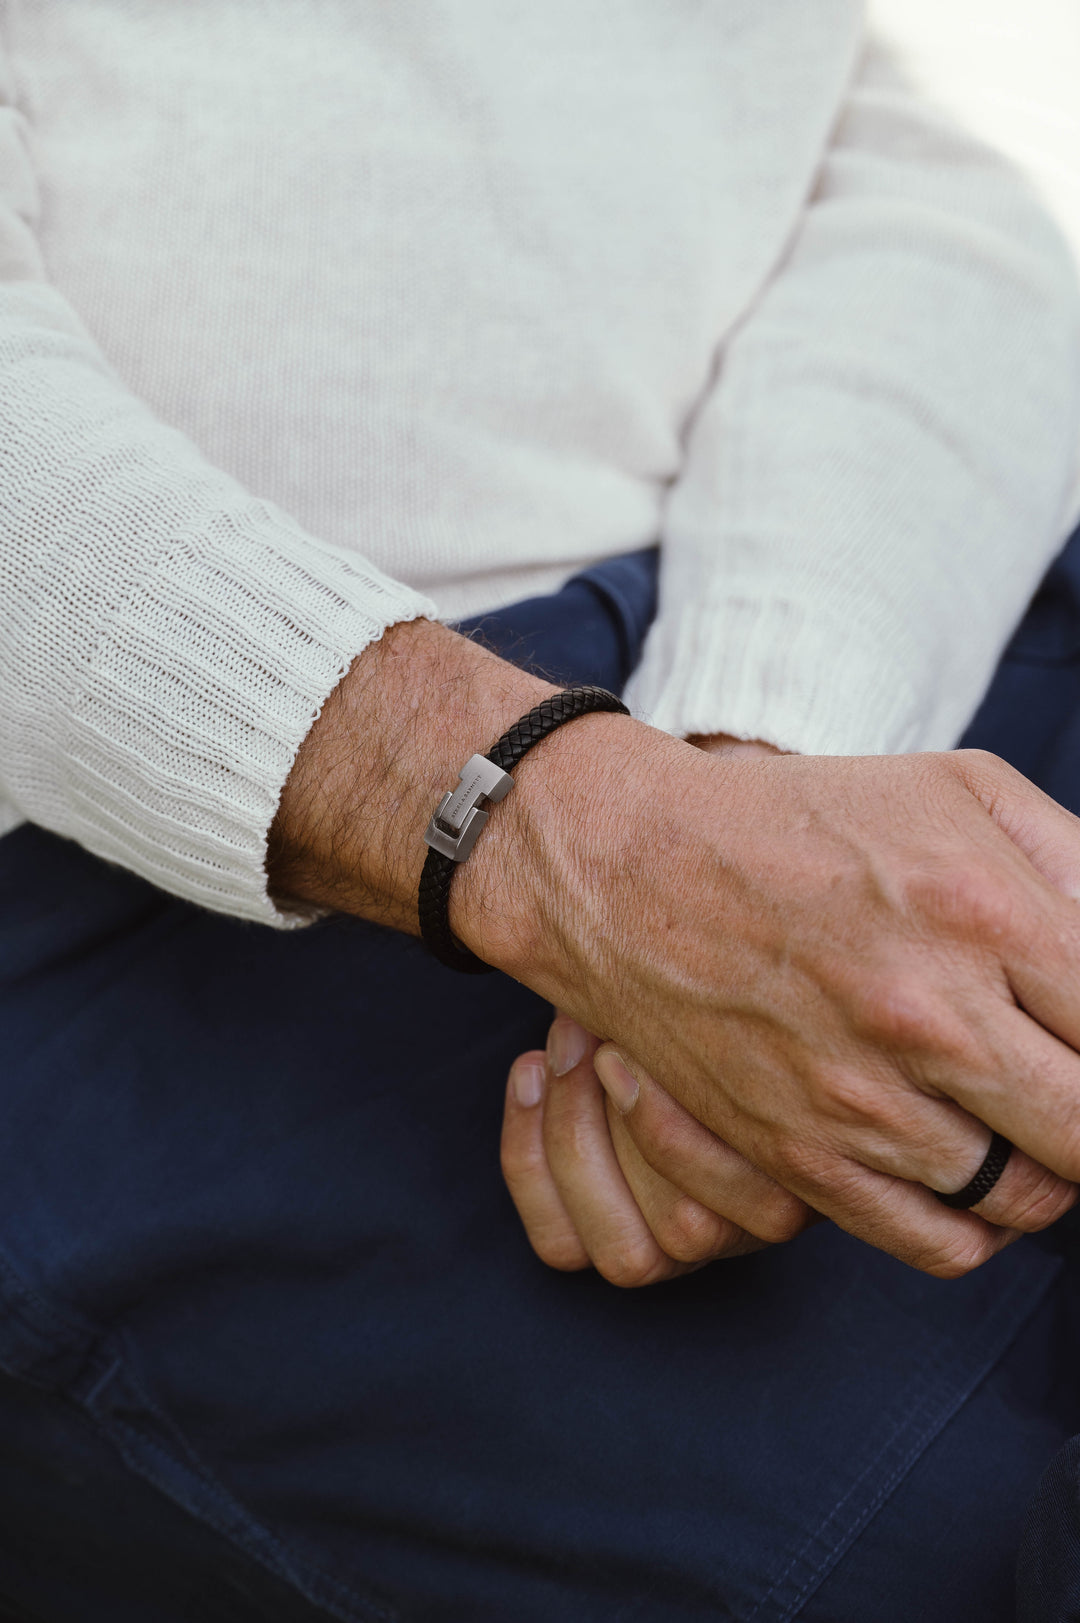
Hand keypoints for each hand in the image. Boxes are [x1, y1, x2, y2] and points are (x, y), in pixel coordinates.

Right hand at [270, 622, 1078, 1277]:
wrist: (628, 871)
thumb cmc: (800, 820)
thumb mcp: (958, 788)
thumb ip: (1078, 864)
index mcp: (982, 911)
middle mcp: (929, 1019)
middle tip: (1071, 1075)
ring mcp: (862, 1101)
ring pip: (1035, 1200)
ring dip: (1055, 1166)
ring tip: (1031, 1112)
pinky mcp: (802, 1157)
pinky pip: (943, 1243)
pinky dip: (985, 1222)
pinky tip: (973, 1161)